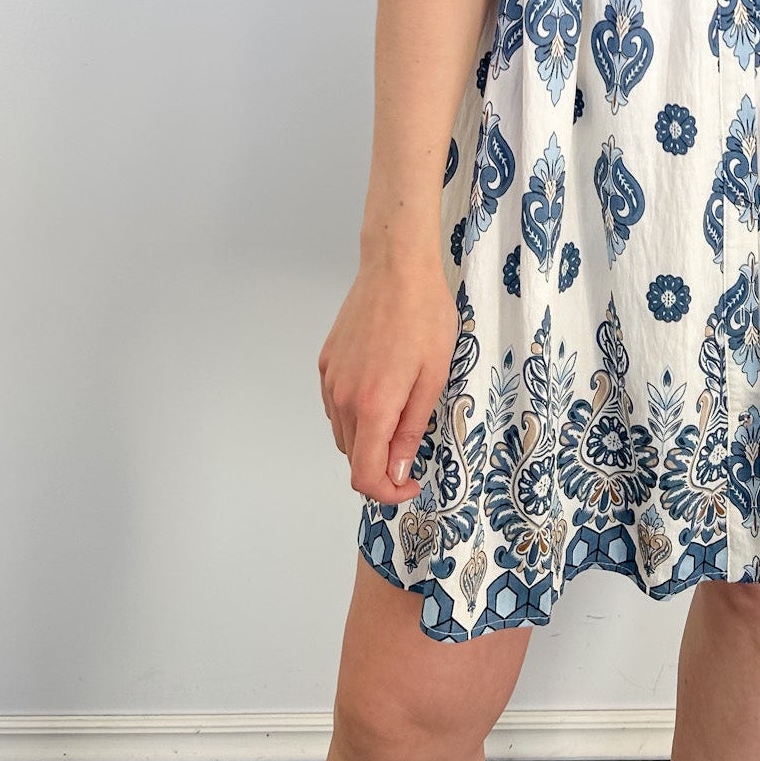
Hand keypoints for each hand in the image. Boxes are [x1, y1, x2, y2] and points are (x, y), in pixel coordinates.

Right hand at [317, 254, 458, 504]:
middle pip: (353, 457)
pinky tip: (381, 390)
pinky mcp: (326, 363)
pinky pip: (336, 406)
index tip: (411, 482)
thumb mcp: (433, 378)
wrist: (396, 267)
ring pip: (343, 433)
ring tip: (401, 411)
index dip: (388, 493)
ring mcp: (331, 380)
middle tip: (414, 445)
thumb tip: (397, 472)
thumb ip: (411, 430)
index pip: (365, 477)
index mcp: (372, 407)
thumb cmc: (424, 316)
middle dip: (382, 465)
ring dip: (368, 439)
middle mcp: (343, 398)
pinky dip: (356, 414)